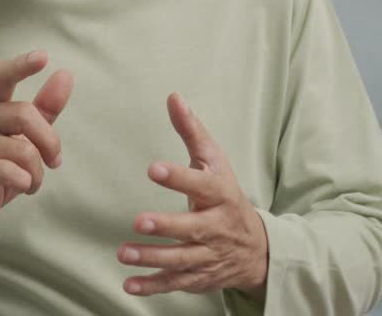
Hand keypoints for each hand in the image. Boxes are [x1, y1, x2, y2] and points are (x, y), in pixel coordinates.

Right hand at [0, 50, 73, 250]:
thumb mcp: (24, 135)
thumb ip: (44, 107)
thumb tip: (65, 75)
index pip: (2, 76)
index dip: (22, 66)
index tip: (44, 56)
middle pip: (24, 114)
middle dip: (49, 142)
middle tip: (54, 162)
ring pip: (23, 149)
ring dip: (37, 172)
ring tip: (30, 181)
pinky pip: (10, 171)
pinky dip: (25, 182)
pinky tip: (21, 186)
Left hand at [119, 93, 268, 299]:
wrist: (257, 246)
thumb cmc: (225, 193)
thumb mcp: (214, 160)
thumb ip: (191, 131)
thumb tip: (172, 96)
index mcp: (219, 194)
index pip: (201, 184)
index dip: (178, 177)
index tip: (153, 168)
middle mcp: (215, 227)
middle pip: (192, 228)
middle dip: (166, 226)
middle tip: (139, 221)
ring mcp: (208, 254)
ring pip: (181, 259)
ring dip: (153, 258)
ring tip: (124, 252)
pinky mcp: (199, 276)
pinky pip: (175, 282)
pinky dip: (153, 286)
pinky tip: (129, 284)